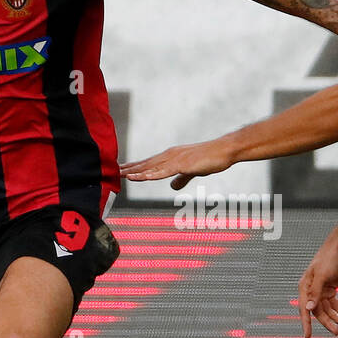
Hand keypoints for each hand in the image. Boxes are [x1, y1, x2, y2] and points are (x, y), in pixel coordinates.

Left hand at [120, 139, 234, 189]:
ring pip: (151, 167)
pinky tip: (139, 177)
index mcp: (171, 156)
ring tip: (122, 175)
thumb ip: (182, 179)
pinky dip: (150, 175)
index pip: (149, 163)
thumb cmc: (210, 159)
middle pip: (146, 163)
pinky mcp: (182, 165)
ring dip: (136, 171)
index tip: (122, 170)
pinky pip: (163, 172)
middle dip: (130, 168)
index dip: (135, 167)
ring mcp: (175, 159)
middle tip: (114, 171)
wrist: (224, 150)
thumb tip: (173, 186)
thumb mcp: (192, 171)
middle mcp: (170, 155)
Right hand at [299, 233, 337, 337]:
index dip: (306, 324)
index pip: (305, 309)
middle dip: (328, 322)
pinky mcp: (330, 289)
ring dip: (336, 318)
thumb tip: (309, 309)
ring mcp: (321, 290)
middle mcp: (311, 290)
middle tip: (337, 332)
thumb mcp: (322, 275)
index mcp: (305, 287)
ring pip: (328, 309)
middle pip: (319, 312)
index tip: (307, 336)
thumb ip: (315, 292)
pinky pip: (334, 304)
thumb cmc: (329, 258)